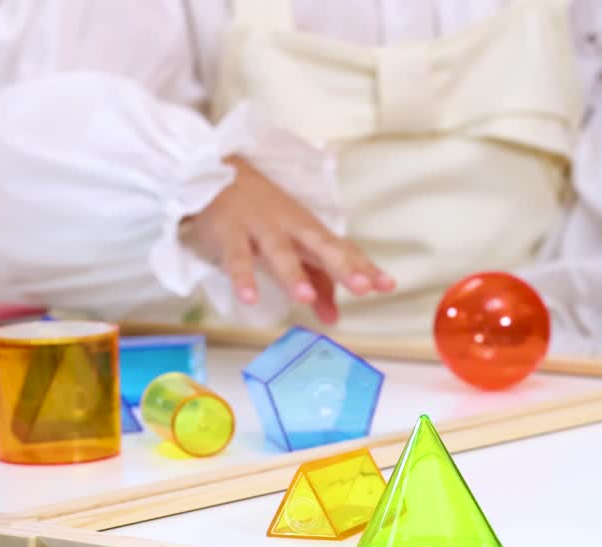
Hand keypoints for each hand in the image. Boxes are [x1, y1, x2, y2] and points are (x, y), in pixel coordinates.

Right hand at [184, 157, 394, 323]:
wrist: (214, 172)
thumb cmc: (262, 215)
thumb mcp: (292, 247)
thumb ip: (316, 284)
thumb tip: (334, 319)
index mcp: (310, 231)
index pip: (343, 250)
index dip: (364, 268)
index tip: (387, 285)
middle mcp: (291, 227)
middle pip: (321, 246)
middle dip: (343, 266)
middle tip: (362, 287)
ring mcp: (260, 228)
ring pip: (280, 252)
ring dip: (293, 274)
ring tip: (305, 298)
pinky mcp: (230, 232)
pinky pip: (237, 258)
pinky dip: (242, 277)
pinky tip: (249, 297)